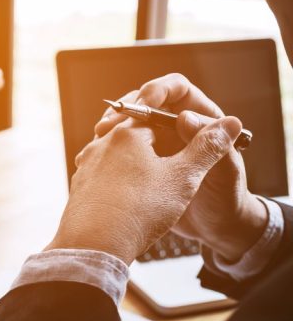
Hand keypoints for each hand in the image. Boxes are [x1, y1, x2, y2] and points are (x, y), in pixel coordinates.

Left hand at [46, 116, 242, 264]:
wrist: (94, 247)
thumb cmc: (140, 210)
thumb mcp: (183, 178)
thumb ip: (207, 148)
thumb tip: (229, 123)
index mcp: (126, 133)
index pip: (154, 111)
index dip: (176, 119)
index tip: (190, 132)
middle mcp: (99, 144)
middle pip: (134, 131)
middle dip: (156, 140)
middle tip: (174, 156)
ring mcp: (86, 166)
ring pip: (117, 153)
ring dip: (137, 161)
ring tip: (154, 179)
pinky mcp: (79, 188)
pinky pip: (103, 173)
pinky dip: (120, 179)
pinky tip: (131, 196)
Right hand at [95, 74, 266, 260]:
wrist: (214, 229)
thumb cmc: (225, 200)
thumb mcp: (224, 174)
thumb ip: (211, 146)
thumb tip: (186, 117)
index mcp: (201, 121)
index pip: (177, 90)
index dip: (159, 91)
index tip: (144, 102)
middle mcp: (176, 129)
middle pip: (146, 103)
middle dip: (126, 109)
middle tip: (109, 124)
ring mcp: (157, 146)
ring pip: (129, 126)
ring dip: (112, 127)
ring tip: (100, 135)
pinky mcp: (142, 165)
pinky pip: (120, 149)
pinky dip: (106, 150)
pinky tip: (95, 158)